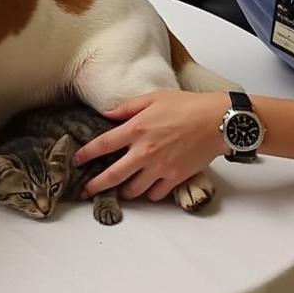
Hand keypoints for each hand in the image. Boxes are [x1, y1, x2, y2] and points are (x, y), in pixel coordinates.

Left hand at [74, 89, 226, 200]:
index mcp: (136, 129)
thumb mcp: (153, 98)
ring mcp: (160, 167)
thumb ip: (128, 107)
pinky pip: (156, 194)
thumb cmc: (186, 105)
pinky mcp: (175, 178)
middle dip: (96, 185)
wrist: (216, 121)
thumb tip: (108, 114)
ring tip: (118, 191)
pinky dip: (148, 194)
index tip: (77, 160)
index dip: (87, 154)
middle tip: (85, 191)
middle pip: (113, 175)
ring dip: (123, 192)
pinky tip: (146, 189)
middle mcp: (144, 151)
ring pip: (134, 189)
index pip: (103, 144)